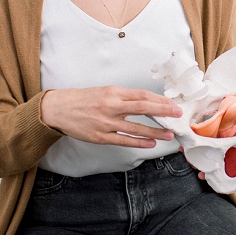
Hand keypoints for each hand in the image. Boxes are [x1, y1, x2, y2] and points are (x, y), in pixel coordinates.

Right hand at [40, 86, 182, 147]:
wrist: (58, 109)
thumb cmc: (82, 99)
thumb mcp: (104, 91)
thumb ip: (124, 96)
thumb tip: (146, 102)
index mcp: (113, 92)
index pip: (141, 95)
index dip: (159, 100)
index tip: (172, 103)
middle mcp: (111, 106)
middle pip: (142, 108)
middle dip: (163, 111)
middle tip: (177, 114)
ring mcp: (106, 123)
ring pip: (135, 128)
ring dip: (154, 131)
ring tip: (169, 134)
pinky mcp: (100, 137)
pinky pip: (123, 141)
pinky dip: (139, 142)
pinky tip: (151, 143)